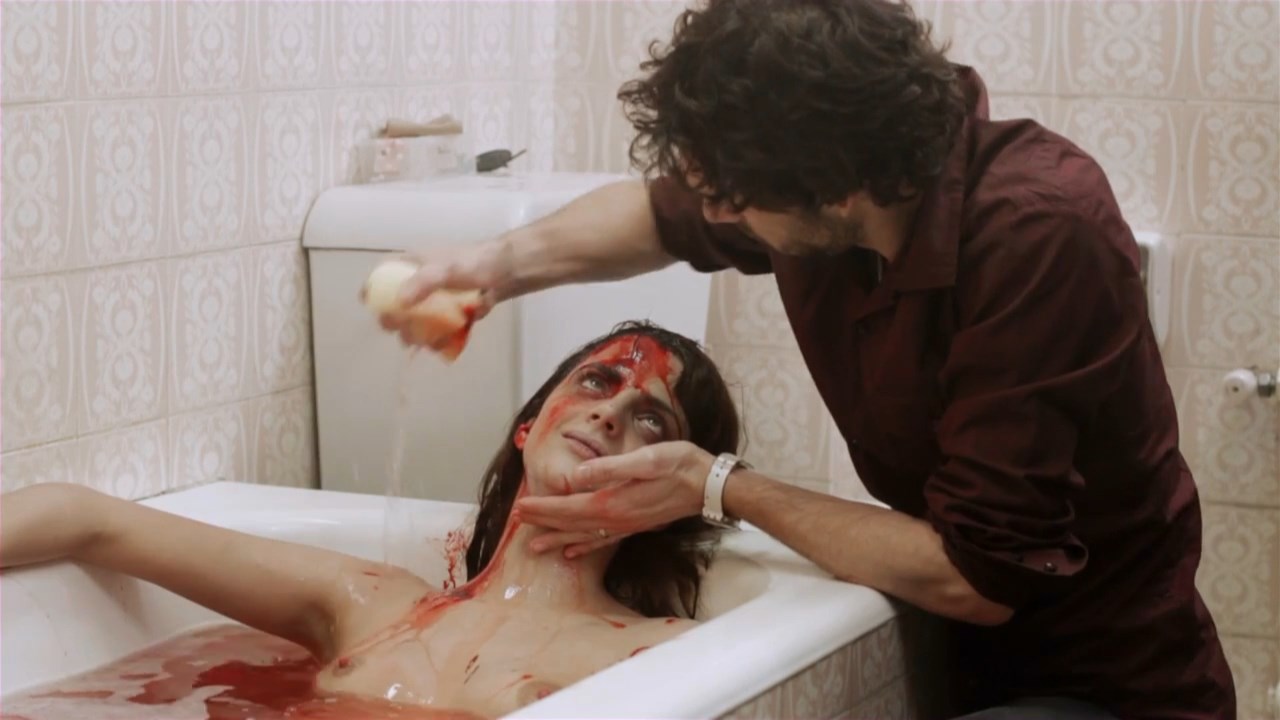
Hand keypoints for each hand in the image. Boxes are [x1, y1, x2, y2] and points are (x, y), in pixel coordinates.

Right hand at [374, 239, 512, 347]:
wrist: (506, 274)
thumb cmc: (473, 264)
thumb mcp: (445, 269)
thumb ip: (423, 282)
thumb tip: (400, 302)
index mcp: (412, 265)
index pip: (382, 274)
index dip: (372, 289)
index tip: (368, 304)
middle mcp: (420, 284)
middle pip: (395, 306)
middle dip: (394, 320)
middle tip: (398, 329)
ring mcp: (434, 302)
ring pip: (415, 323)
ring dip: (414, 335)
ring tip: (419, 341)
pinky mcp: (449, 316)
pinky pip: (436, 332)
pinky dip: (436, 340)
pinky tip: (441, 343)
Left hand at [514, 442, 714, 557]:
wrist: (709, 484)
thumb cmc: (679, 465)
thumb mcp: (645, 459)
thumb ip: (609, 469)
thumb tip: (577, 475)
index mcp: (613, 501)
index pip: (568, 507)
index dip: (543, 508)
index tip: (519, 507)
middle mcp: (616, 518)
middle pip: (571, 523)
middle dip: (543, 521)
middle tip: (516, 522)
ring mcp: (626, 525)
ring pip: (583, 536)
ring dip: (557, 538)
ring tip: (534, 546)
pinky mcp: (635, 525)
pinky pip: (602, 540)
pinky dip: (583, 546)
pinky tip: (572, 552)